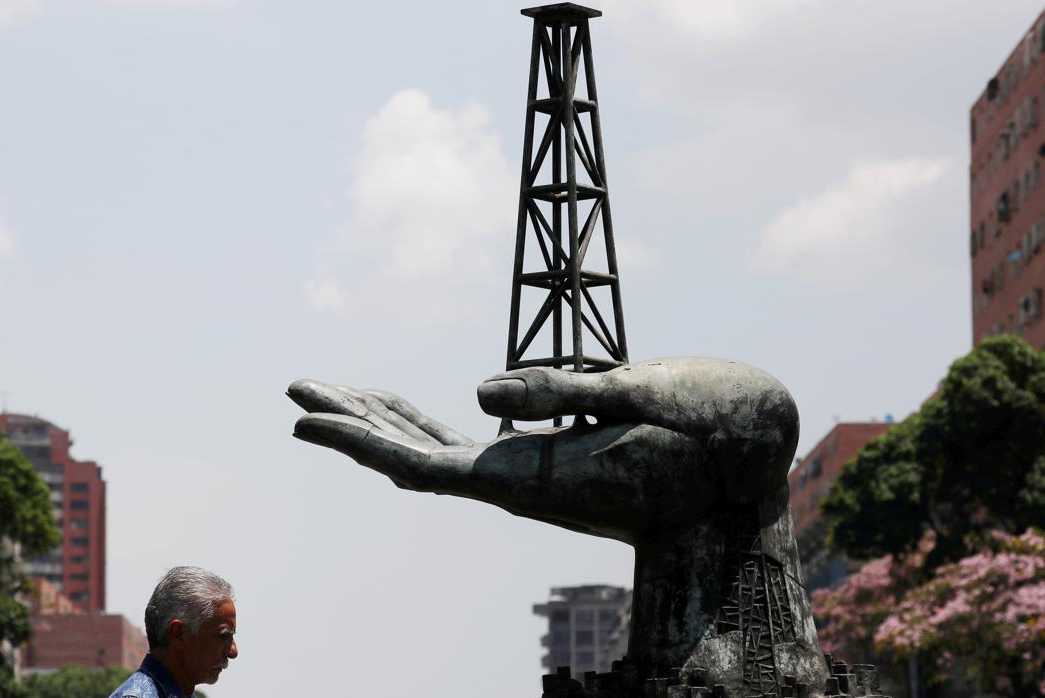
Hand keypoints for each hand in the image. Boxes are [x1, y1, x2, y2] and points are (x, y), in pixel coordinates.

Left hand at [288, 357, 797, 543]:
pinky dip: (429, 424)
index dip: (355, 441)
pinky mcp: (550, 464)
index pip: (418, 464)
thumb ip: (558, 396)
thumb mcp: (645, 399)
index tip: (299, 416)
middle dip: (351, 423)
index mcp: (532, 477)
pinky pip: (472, 445)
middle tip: (295, 386)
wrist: (759, 473)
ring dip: (384, 421)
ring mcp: (533, 478)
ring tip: (334, 393)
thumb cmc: (714, 429)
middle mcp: (520, 485)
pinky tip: (411, 410)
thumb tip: (474, 391)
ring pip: (437, 451)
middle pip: (411, 457)